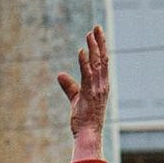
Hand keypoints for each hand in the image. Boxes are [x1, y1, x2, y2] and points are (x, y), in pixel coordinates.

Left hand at [56, 25, 109, 161]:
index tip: (98, 34)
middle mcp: (102, 85)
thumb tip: (60, 74)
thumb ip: (69, 86)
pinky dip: (84, 62)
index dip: (101, 48)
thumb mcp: (76, 99)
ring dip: (93, 48)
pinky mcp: (89, 93)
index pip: (103, 63)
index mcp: (102, 86)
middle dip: (100, 42)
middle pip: (103, 59)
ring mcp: (97, 89)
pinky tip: (81, 51)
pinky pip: (87, 74)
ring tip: (90, 34)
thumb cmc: (84, 119)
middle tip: (96, 27)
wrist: (88, 134)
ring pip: (97, 64)